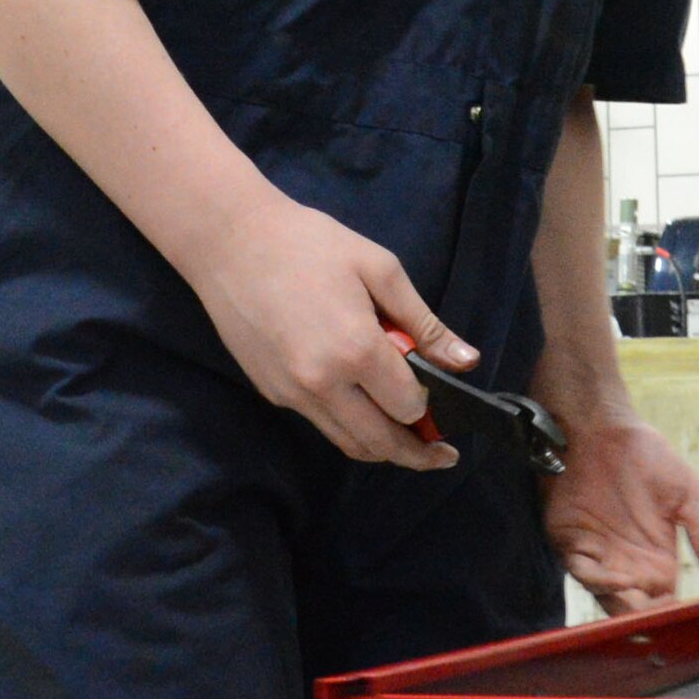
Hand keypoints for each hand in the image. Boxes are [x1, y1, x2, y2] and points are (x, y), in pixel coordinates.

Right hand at [179, 181, 478, 471]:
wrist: (232, 242)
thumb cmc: (312, 244)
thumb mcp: (381, 270)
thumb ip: (425, 323)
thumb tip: (467, 361)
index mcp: (355, 350)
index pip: (407, 407)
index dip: (432, 408)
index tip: (448, 402)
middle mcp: (321, 383)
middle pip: (378, 442)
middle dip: (416, 454)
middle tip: (442, 455)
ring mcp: (291, 393)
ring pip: (347, 442)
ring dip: (382, 448)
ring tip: (410, 437)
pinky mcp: (271, 392)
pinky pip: (320, 422)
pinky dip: (349, 426)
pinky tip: (365, 404)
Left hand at [544, 414, 698, 613]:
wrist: (604, 430)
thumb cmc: (650, 459)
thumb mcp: (690, 498)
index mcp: (659, 563)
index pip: (669, 606)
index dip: (678, 619)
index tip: (691, 626)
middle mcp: (628, 569)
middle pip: (638, 611)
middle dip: (648, 623)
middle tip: (663, 627)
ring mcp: (598, 560)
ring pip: (609, 600)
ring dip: (623, 610)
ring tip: (641, 612)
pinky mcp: (572, 546)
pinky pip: (583, 573)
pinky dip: (597, 582)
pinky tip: (615, 580)